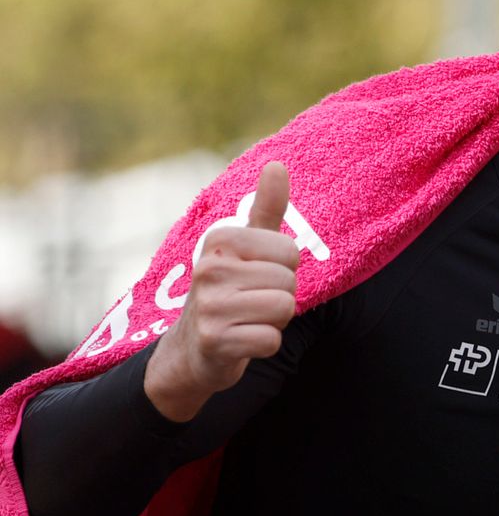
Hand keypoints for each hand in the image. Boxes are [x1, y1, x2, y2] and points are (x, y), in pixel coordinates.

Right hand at [144, 162, 300, 421]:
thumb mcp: (246, 248)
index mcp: (219, 241)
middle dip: (280, 298)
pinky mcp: (214, 340)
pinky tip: (242, 342)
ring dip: (274, 321)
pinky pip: (272, 340)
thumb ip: (266, 209)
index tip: (256, 277)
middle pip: (289, 282)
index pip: (290, 252)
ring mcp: (209, 305)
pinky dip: (265, 345)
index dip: (283, 271)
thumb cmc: (229, 292)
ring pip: (284, 309)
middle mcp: (208, 268)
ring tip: (247, 320)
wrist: (191, 351)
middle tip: (251, 304)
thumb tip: (277, 165)